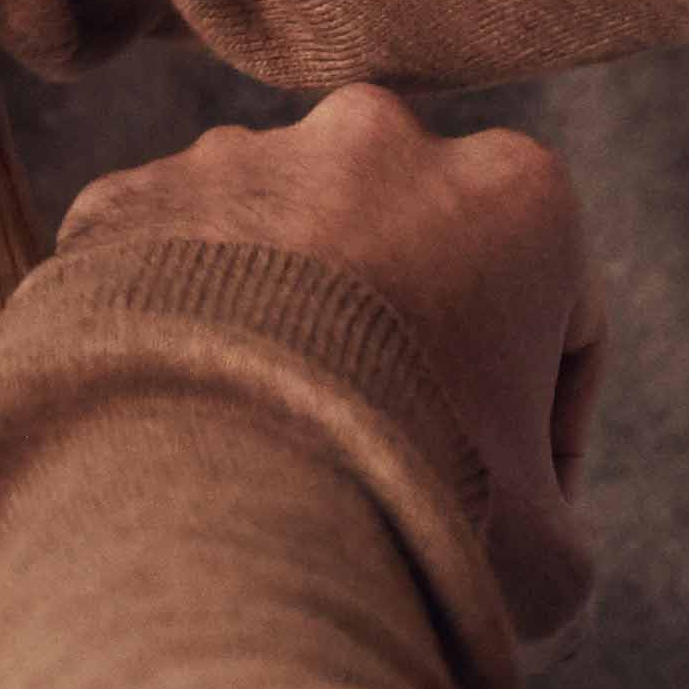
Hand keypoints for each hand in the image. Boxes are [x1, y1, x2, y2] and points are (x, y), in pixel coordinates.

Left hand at [53, 86, 605, 636]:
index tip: (514, 501)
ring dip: (289, 328)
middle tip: (390, 462)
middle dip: (407, 348)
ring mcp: (239, 154)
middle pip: (411, 257)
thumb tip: (513, 522)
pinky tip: (190, 429)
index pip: (554, 311)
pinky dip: (186, 337)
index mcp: (511, 190)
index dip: (546, 422)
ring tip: (277, 449)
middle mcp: (375, 137)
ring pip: (285, 250)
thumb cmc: (420, 505)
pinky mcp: (133, 196)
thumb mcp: (550, 550)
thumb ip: (546, 507)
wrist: (229, 490)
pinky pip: (170, 268)